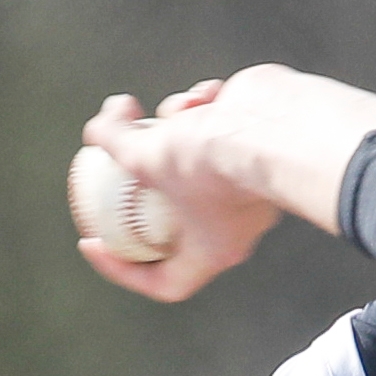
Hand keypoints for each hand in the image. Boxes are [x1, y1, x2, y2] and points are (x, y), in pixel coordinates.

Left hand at [77, 64, 375, 302]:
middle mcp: (234, 220)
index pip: (164, 280)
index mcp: (212, 250)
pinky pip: (222, 123)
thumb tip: (93, 130)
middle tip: (117, 158)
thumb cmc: (212, 160)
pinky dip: (206, 107)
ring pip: (193, 151)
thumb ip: (113, 142)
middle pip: (173, 209)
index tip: (92, 239)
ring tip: (170, 111)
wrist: (284, 125)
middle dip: (144, 177)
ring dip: (172, 125)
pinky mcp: (260, 139)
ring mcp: (248, 178)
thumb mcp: (145, 157)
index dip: (122, 268)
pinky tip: (205, 96)